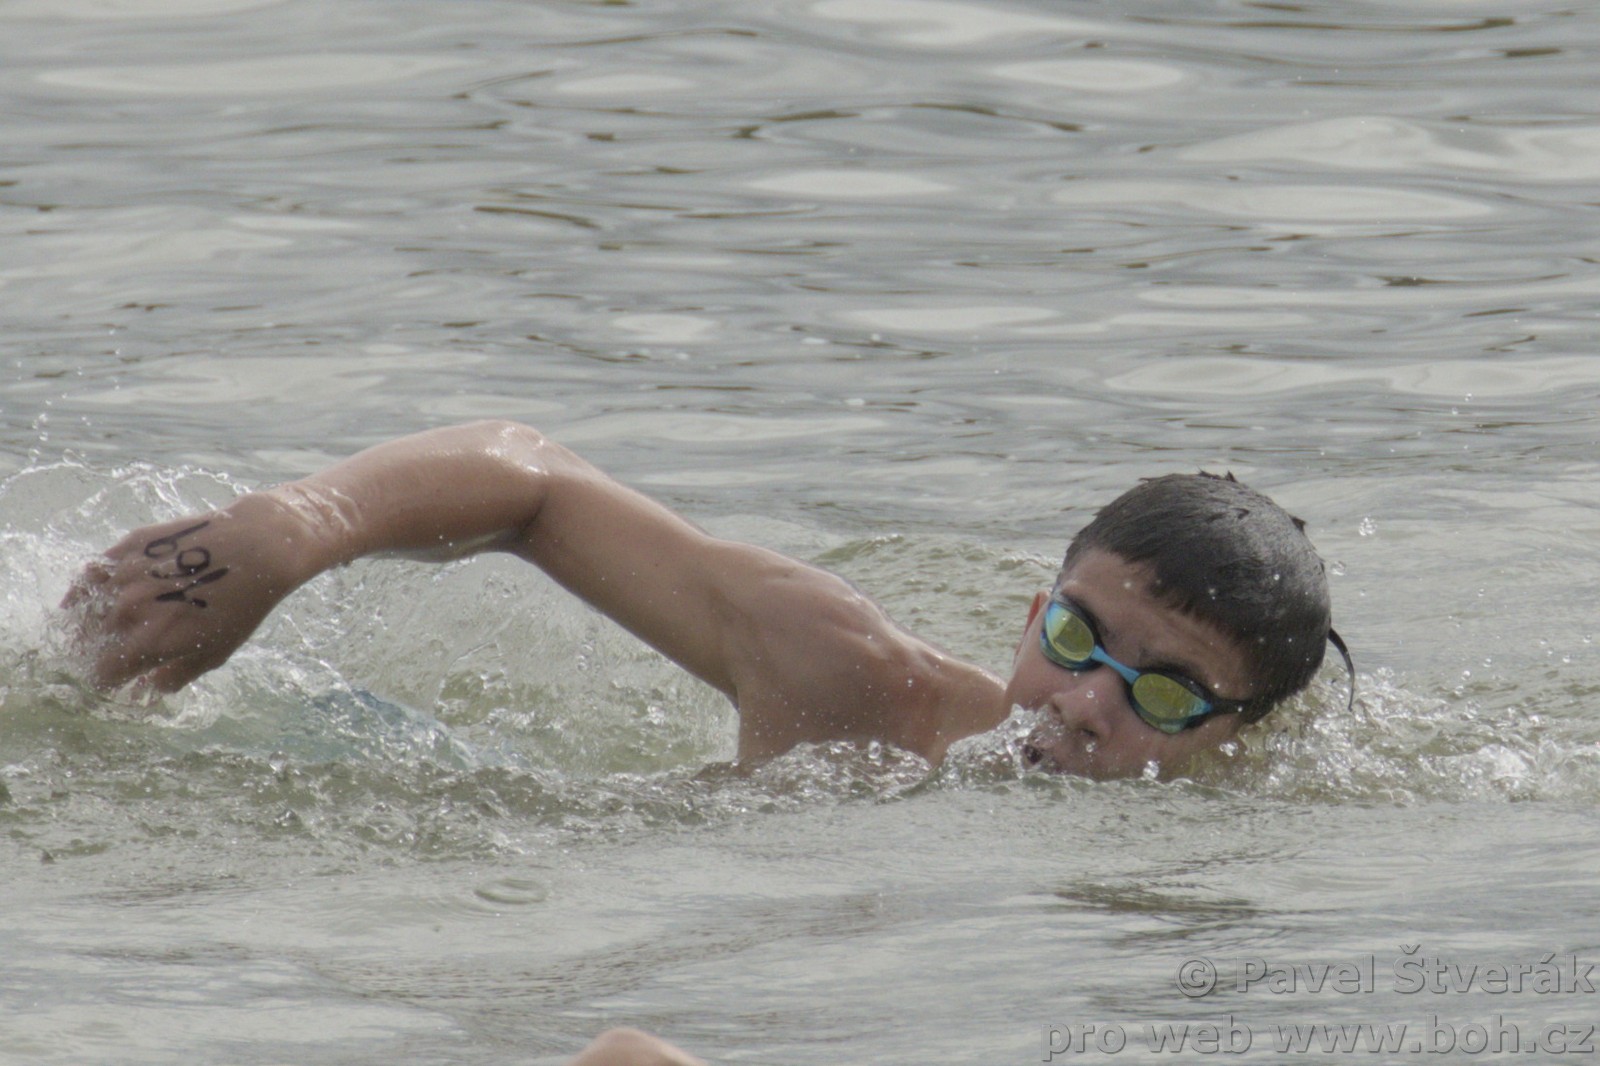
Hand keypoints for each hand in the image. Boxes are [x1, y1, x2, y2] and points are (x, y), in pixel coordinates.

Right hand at [62, 494, 319, 692]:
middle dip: (92, 652)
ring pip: (82, 606)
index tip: (110, 680)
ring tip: (87, 629)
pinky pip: (91, 572)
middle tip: (102, 653)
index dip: (104, 681)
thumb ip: (175, 676)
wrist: (258, 548)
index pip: (103, 673)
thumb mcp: (215, 652)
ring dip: (82, 622)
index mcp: (151, 642)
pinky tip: (86, 597)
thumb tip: (144, 691)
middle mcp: (130, 610)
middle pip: (89, 641)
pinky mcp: (129, 547)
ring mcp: (126, 575)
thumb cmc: (242, 605)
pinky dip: (83, 589)